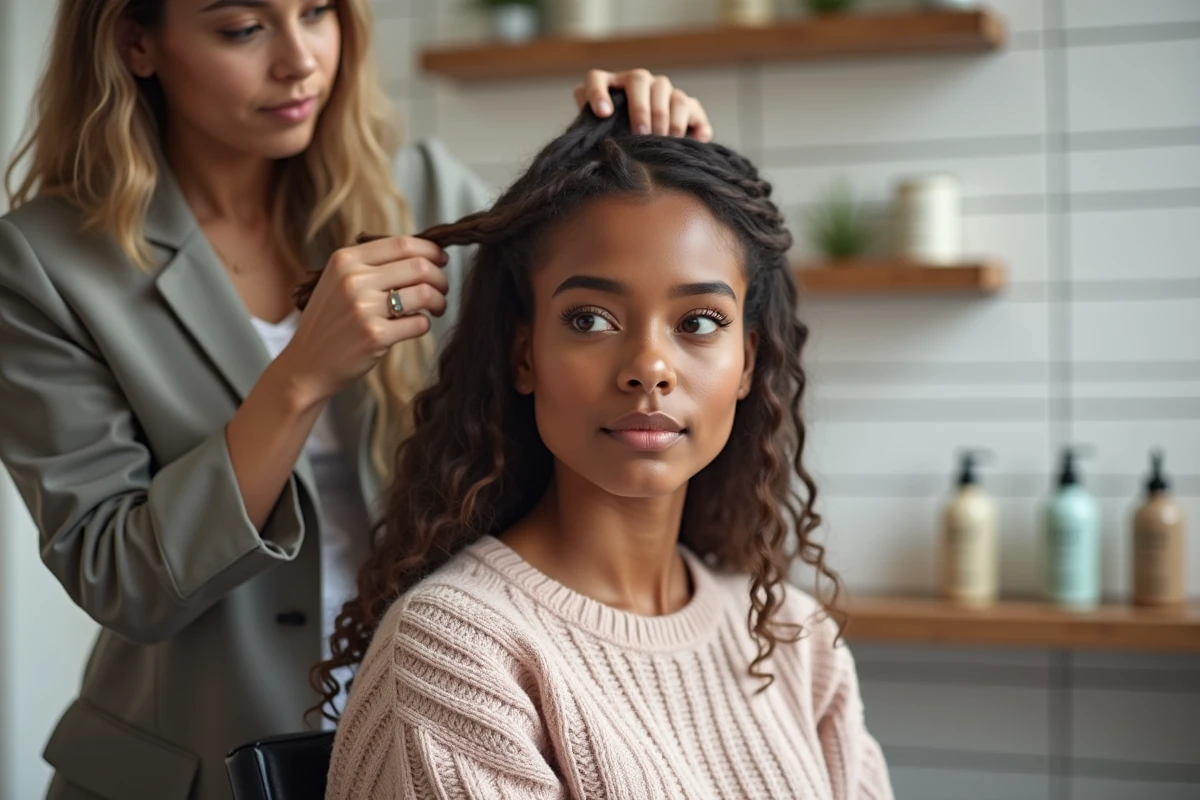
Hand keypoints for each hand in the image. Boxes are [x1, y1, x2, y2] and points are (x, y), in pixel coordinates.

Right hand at [277, 236, 449, 405]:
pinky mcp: (375, 336)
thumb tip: (423, 255)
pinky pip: (419, 323)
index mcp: (345, 260)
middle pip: (419, 267)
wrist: (307, 364)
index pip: (402, 243)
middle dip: (440, 278)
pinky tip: (414, 326)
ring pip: (425, 293)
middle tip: (442, 290)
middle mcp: (353, 280)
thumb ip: (373, 265)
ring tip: (436, 309)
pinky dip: (424, 324)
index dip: (430, 251)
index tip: (441, 260)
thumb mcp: (339, 282)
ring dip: (439, 301)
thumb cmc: (330, 322)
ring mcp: (363, 308)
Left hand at [574, 69, 713, 141]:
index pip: (596, 79)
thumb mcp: (599, 136)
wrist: (647, 152)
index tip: (603, 113)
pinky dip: (696, 126)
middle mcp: (639, 83)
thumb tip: (590, 120)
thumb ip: (588, 126)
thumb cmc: (616, 142)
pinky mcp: (690, 108)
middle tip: (641, 133)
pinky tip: (694, 141)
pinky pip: (694, 110)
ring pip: (670, 93)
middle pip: (640, 80)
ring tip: (665, 140)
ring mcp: (665, 93)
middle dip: (641, 108)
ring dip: (668, 118)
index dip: (598, 93)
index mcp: (610, 87)